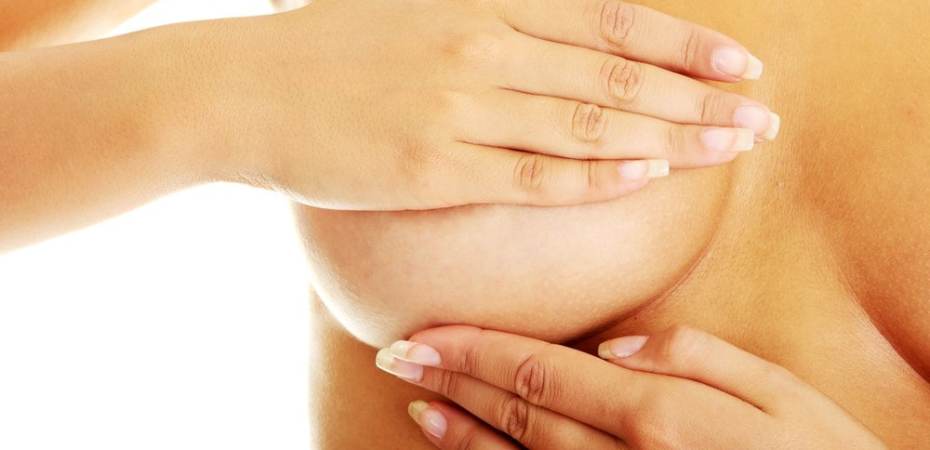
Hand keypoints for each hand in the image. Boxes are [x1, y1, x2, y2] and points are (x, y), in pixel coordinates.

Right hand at [193, 0, 778, 209]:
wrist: (242, 90)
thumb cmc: (325, 52)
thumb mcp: (412, 11)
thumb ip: (485, 22)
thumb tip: (550, 39)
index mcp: (484, 6)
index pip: (611, 23)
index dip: (686, 43)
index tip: (742, 63)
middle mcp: (484, 48)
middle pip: (618, 74)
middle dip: (701, 97)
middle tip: (761, 118)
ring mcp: (460, 109)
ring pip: (590, 123)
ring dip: (671, 136)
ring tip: (731, 148)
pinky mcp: (433, 167)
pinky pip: (532, 175)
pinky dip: (595, 176)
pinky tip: (646, 178)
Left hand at [375, 325, 884, 448]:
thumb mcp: (781, 393)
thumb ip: (696, 358)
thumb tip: (615, 345)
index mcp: (659, 417)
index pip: (543, 373)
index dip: (477, 351)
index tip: (428, 333)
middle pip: (518, 411)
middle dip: (453, 380)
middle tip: (399, 354)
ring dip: (460, 430)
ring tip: (415, 402)